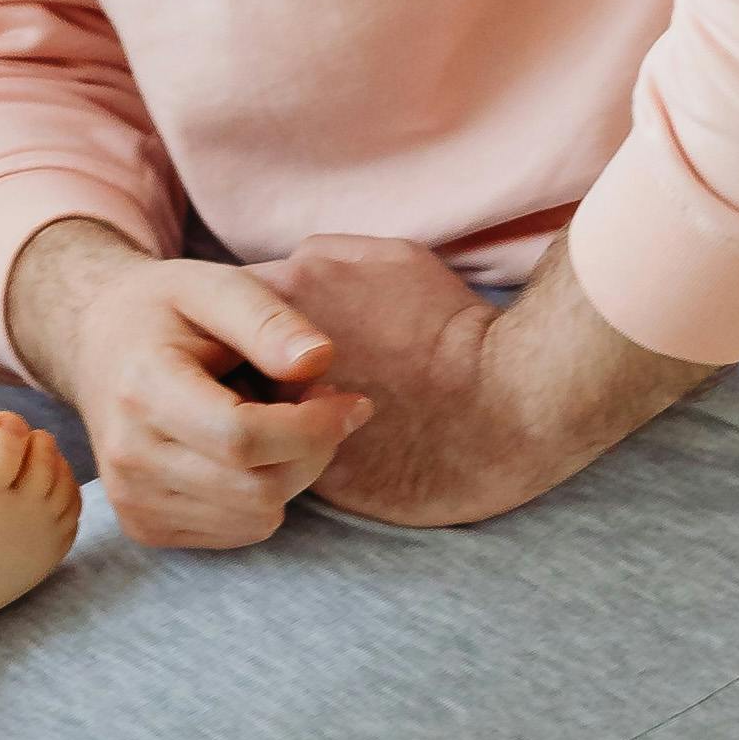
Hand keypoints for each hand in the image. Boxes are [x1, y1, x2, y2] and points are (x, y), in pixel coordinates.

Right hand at [0, 220, 368, 550]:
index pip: (242, 439)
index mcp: (142, 389)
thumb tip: (320, 362)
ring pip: (258, 519)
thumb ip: (268, 320)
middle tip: (313, 402)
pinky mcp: (144, 526)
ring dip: (288, 472)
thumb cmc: (163, 311)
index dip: (314, 427)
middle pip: (260, 490)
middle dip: (311, 449)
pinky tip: (243, 451)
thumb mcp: (214, 286)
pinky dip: (262, 494)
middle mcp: (128, 456)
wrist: (95, 343)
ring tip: (271, 420)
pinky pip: (240, 532)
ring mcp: (131, 500)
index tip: (348, 399)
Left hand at [255, 235, 697, 532]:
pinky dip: (296, 465)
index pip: (225, 313)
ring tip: (293, 424)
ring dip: (267, 427)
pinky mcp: (326, 482)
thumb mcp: (389, 258)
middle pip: (227, 373)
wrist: (513, 402)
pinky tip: (327, 456)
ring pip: (253, 429)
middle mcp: (276, 366)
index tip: (259, 340)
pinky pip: (288, 471)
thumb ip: (325, 259)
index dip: (241, 328)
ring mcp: (296, 427)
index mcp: (284, 301)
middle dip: (243, 379)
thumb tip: (296, 270)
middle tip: (269, 385)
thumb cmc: (456, 324)